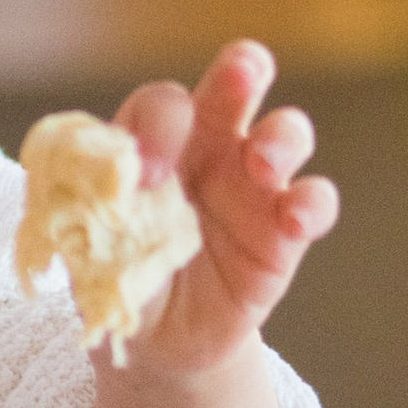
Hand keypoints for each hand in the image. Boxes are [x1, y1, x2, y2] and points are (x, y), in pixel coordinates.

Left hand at [113, 40, 337, 384]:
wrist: (154, 339)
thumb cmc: (117, 272)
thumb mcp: (92, 241)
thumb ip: (94, 209)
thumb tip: (104, 183)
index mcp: (156, 139)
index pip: (164, 104)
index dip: (157, 126)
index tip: (144, 175)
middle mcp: (211, 148)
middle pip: (238, 81)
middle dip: (242, 68)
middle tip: (239, 75)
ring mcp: (255, 185)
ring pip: (287, 133)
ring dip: (281, 137)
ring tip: (261, 163)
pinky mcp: (286, 231)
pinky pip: (314, 201)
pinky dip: (312, 203)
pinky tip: (295, 219)